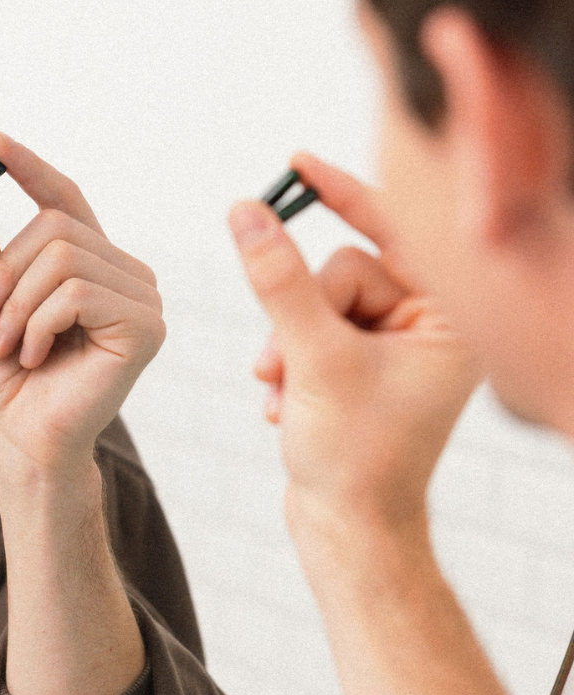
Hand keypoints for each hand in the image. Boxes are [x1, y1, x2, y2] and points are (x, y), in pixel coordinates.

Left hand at [0, 133, 164, 480]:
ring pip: (63, 259)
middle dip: (6, 273)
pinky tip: (37, 355)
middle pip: (56, 227)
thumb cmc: (9, 373)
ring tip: (11, 346)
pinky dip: (39, 324)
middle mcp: (125, 271)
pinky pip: (77, 293)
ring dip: (18, 305)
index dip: (32, 168)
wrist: (22, 435)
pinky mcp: (146, 327)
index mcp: (91, 261)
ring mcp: (143, 297)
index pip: (66, 197)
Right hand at [229, 153, 480, 541]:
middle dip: (300, 316)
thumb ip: (276, 279)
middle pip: (341, 271)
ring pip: (315, 302)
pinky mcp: (361, 366)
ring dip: (286, 344)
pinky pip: (309, 329)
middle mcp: (427, 328)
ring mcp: (393, 348)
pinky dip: (288, 361)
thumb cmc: (353, 457)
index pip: (393, 235)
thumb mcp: (312, 357)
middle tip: (283, 364)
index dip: (342, 195)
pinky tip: (285, 404)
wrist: (347, 532)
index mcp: (448, 321)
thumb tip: (245, 212)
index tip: (297, 162)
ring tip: (281, 392)